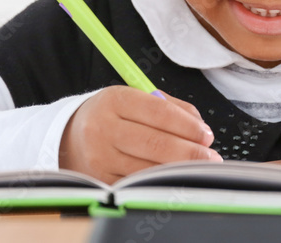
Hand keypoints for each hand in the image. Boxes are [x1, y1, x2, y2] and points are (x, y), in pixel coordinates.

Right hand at [59, 86, 221, 183]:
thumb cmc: (112, 116)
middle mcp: (103, 128)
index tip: (206, 134)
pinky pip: (139, 181)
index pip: (159, 112)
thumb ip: (169, 107)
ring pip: (149, 166)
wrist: (70, 137)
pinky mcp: (101, 179)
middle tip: (210, 156)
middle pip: (156, 143)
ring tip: (199, 167)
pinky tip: (174, 176)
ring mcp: (100, 157)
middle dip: (190, 152)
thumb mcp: (133, 99)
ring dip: (180, 168)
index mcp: (114, 100)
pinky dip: (161, 179)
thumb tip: (200, 126)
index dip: (187, 125)